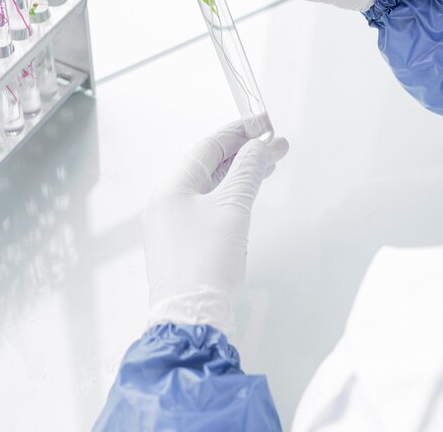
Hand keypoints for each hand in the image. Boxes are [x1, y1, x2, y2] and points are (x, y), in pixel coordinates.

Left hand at [143, 121, 288, 337]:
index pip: (208, 147)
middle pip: (209, 166)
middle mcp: (168, 201)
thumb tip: (258, 147)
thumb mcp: (231, 209)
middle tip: (275, 145)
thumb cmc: (206, 260)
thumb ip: (247, 173)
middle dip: (243, 154)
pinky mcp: (183, 242)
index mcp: (172, 187)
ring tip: (269, 164)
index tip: (263, 124)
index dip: (237, 133)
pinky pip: (208, 207)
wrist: (191, 317)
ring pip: (210, 187)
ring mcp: (173, 223)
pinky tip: (248, 192)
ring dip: (239, 174)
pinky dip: (230, 196)